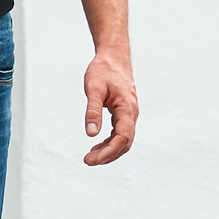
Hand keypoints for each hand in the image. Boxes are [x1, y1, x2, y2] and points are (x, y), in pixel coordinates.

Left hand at [81, 48, 138, 165]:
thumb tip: (90, 133)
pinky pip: (120, 133)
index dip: (109, 152)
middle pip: (124, 143)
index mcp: (127, 108)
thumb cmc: (103, 70)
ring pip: (123, 140)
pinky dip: (109, 142)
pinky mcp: (124, 113)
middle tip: (87, 161)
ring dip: (108, 151)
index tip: (92, 159)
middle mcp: (132, 113)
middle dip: (107, 155)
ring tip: (90, 157)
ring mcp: (129, 114)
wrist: (114, 57)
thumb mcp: (94, 88)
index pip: (122, 138)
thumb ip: (92, 111)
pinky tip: (96, 146)